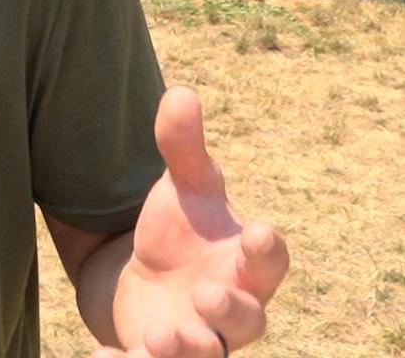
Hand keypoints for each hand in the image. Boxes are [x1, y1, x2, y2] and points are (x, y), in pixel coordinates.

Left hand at [93, 88, 288, 356]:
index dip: (267, 249)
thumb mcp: (182, 187)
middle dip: (231, 310)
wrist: (150, 278)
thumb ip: (183, 147)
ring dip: (189, 349)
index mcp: (245, 263)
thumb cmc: (181, 230)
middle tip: (206, 294)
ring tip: (163, 336)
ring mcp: (202, 338)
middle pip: (249, 320)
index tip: (258, 231)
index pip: (271, 259)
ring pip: (208, 356)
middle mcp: (233, 307)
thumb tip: (180, 91)